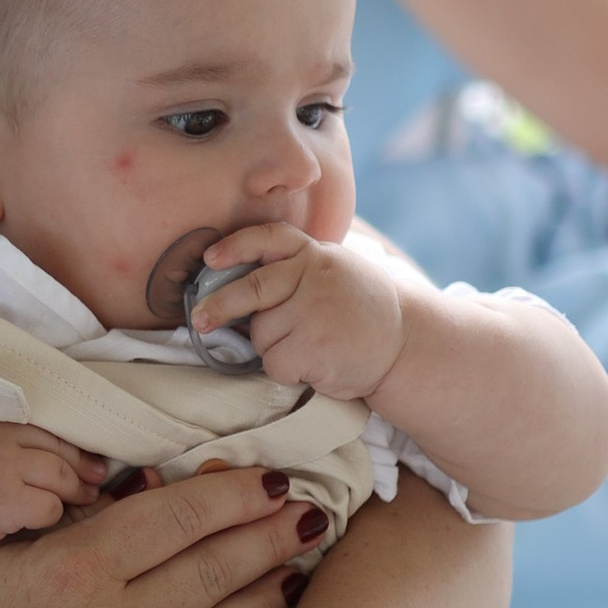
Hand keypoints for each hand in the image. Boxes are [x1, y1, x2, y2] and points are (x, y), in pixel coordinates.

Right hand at [0, 418, 101, 557]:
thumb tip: (27, 426)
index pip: (45, 426)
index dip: (72, 444)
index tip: (87, 456)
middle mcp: (0, 437)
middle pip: (60, 450)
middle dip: (84, 467)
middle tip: (97, 479)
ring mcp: (4, 468)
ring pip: (61, 477)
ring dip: (76, 491)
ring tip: (84, 499)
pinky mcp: (6, 502)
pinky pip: (50, 507)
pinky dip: (52, 514)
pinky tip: (45, 519)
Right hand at [0, 460, 319, 607]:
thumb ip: (64, 528)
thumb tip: (138, 497)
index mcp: (68, 569)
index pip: (180, 518)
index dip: (237, 494)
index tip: (274, 477)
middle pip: (216, 570)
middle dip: (273, 536)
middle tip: (314, 513)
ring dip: (272, 597)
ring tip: (302, 570)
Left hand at [205, 221, 406, 398]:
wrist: (407, 344)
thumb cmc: (362, 310)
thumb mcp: (337, 271)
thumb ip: (299, 267)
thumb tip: (238, 277)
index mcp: (316, 254)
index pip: (270, 237)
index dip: (236, 246)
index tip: (211, 259)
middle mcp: (314, 276)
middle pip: (251, 289)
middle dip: (219, 306)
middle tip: (201, 320)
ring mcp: (313, 312)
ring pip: (261, 334)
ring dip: (275, 348)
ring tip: (310, 346)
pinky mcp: (313, 348)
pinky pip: (274, 363)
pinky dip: (287, 371)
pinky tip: (314, 365)